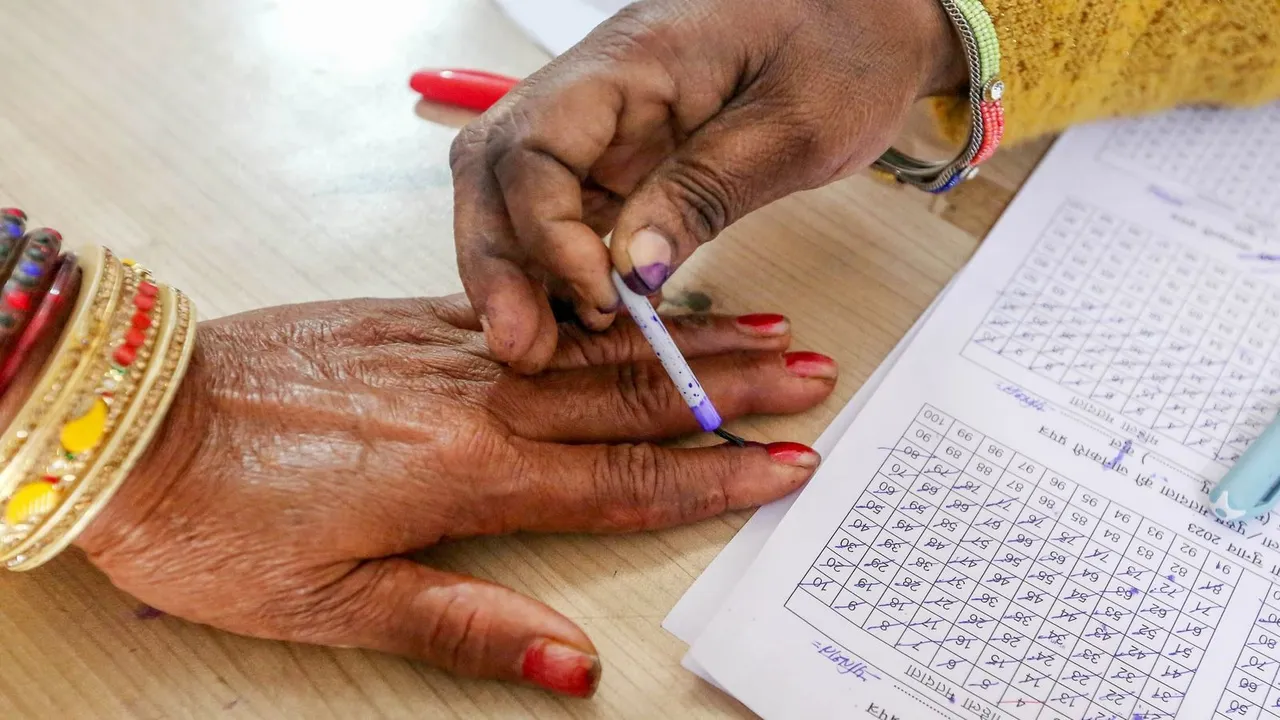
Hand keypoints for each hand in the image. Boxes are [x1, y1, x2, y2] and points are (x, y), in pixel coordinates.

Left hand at [74, 297, 837, 696]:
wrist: (138, 419)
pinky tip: (632, 296)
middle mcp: (476, 401)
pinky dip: (595, 306)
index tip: (784, 466)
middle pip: (630, 397)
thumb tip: (568, 665)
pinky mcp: (416, 317)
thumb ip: (461, 625)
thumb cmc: (221, 524)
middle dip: (729, 390)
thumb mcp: (334, 605)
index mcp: (466, 474)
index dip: (713, 478)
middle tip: (812, 377)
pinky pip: (530, 307)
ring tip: (760, 325)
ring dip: (682, 337)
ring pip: (592, 344)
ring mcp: (451, 349)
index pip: (622, 480)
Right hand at [450, 0, 965, 371]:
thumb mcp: (794, 125)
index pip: (534, 146)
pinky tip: (576, 320)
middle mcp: (592, 91)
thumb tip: (635, 271)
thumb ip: (707, 192)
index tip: (599, 294)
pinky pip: (565, 216)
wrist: (871, 13)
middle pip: (494, 171)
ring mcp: (601, 127)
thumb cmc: (845, 43)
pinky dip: (560, 270)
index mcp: (627, 60)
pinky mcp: (620, 159)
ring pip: (515, 198)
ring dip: (517, 273)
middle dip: (496, 261)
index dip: (545, 232)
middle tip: (518, 345)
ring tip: (537, 346)